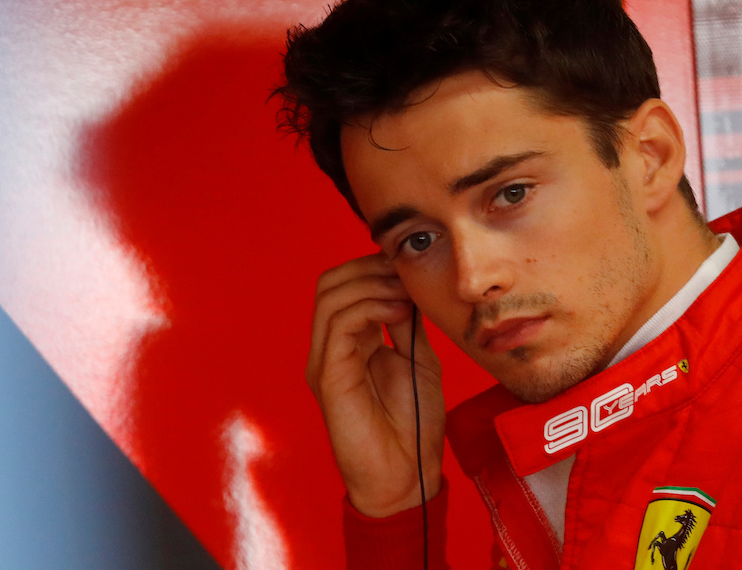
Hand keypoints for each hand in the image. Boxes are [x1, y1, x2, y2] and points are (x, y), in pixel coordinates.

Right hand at [307, 253, 444, 516]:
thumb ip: (406, 323)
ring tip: (404, 294)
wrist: (407, 476)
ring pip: (330, 295)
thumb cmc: (413, 426)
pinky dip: (369, 307)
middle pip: (331, 282)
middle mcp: (330, 346)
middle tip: (406, 275)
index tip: (411, 266)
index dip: (376, 267)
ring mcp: (325, 359)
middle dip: (370, 268)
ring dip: (372, 284)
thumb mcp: (417, 359)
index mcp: (349, 341)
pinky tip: (397, 312)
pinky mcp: (328, 374)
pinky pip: (338, 323)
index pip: (346, 284)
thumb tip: (407, 285)